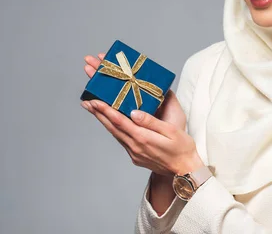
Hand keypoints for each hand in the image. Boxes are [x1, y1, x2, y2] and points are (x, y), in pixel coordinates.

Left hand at [82, 53, 202, 176]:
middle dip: (98, 113)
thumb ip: (151, 122)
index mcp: (143, 138)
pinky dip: (113, 129)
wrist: (185, 170)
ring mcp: (134, 153)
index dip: (105, 110)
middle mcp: (135, 146)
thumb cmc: (182, 148)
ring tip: (93, 110)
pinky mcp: (135, 156)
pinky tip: (110, 123)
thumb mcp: (171, 131)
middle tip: (86, 102)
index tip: (94, 100)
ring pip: (115, 134)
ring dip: (103, 121)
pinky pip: (121, 140)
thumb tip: (134, 112)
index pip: (119, 121)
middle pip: (112, 127)